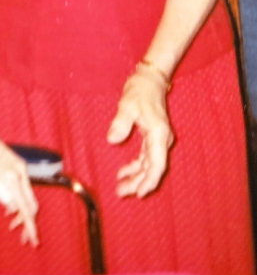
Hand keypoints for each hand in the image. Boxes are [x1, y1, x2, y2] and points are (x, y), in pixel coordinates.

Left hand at [107, 68, 173, 197]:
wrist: (149, 80)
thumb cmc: (139, 91)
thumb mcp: (127, 105)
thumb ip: (120, 123)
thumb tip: (112, 140)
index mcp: (158, 134)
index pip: (157, 164)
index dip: (150, 180)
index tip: (140, 193)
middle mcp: (161, 140)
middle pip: (153, 168)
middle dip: (139, 183)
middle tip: (121, 193)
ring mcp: (158, 140)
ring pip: (149, 165)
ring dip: (136, 177)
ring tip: (121, 188)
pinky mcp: (152, 138)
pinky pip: (145, 158)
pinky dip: (135, 166)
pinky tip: (123, 172)